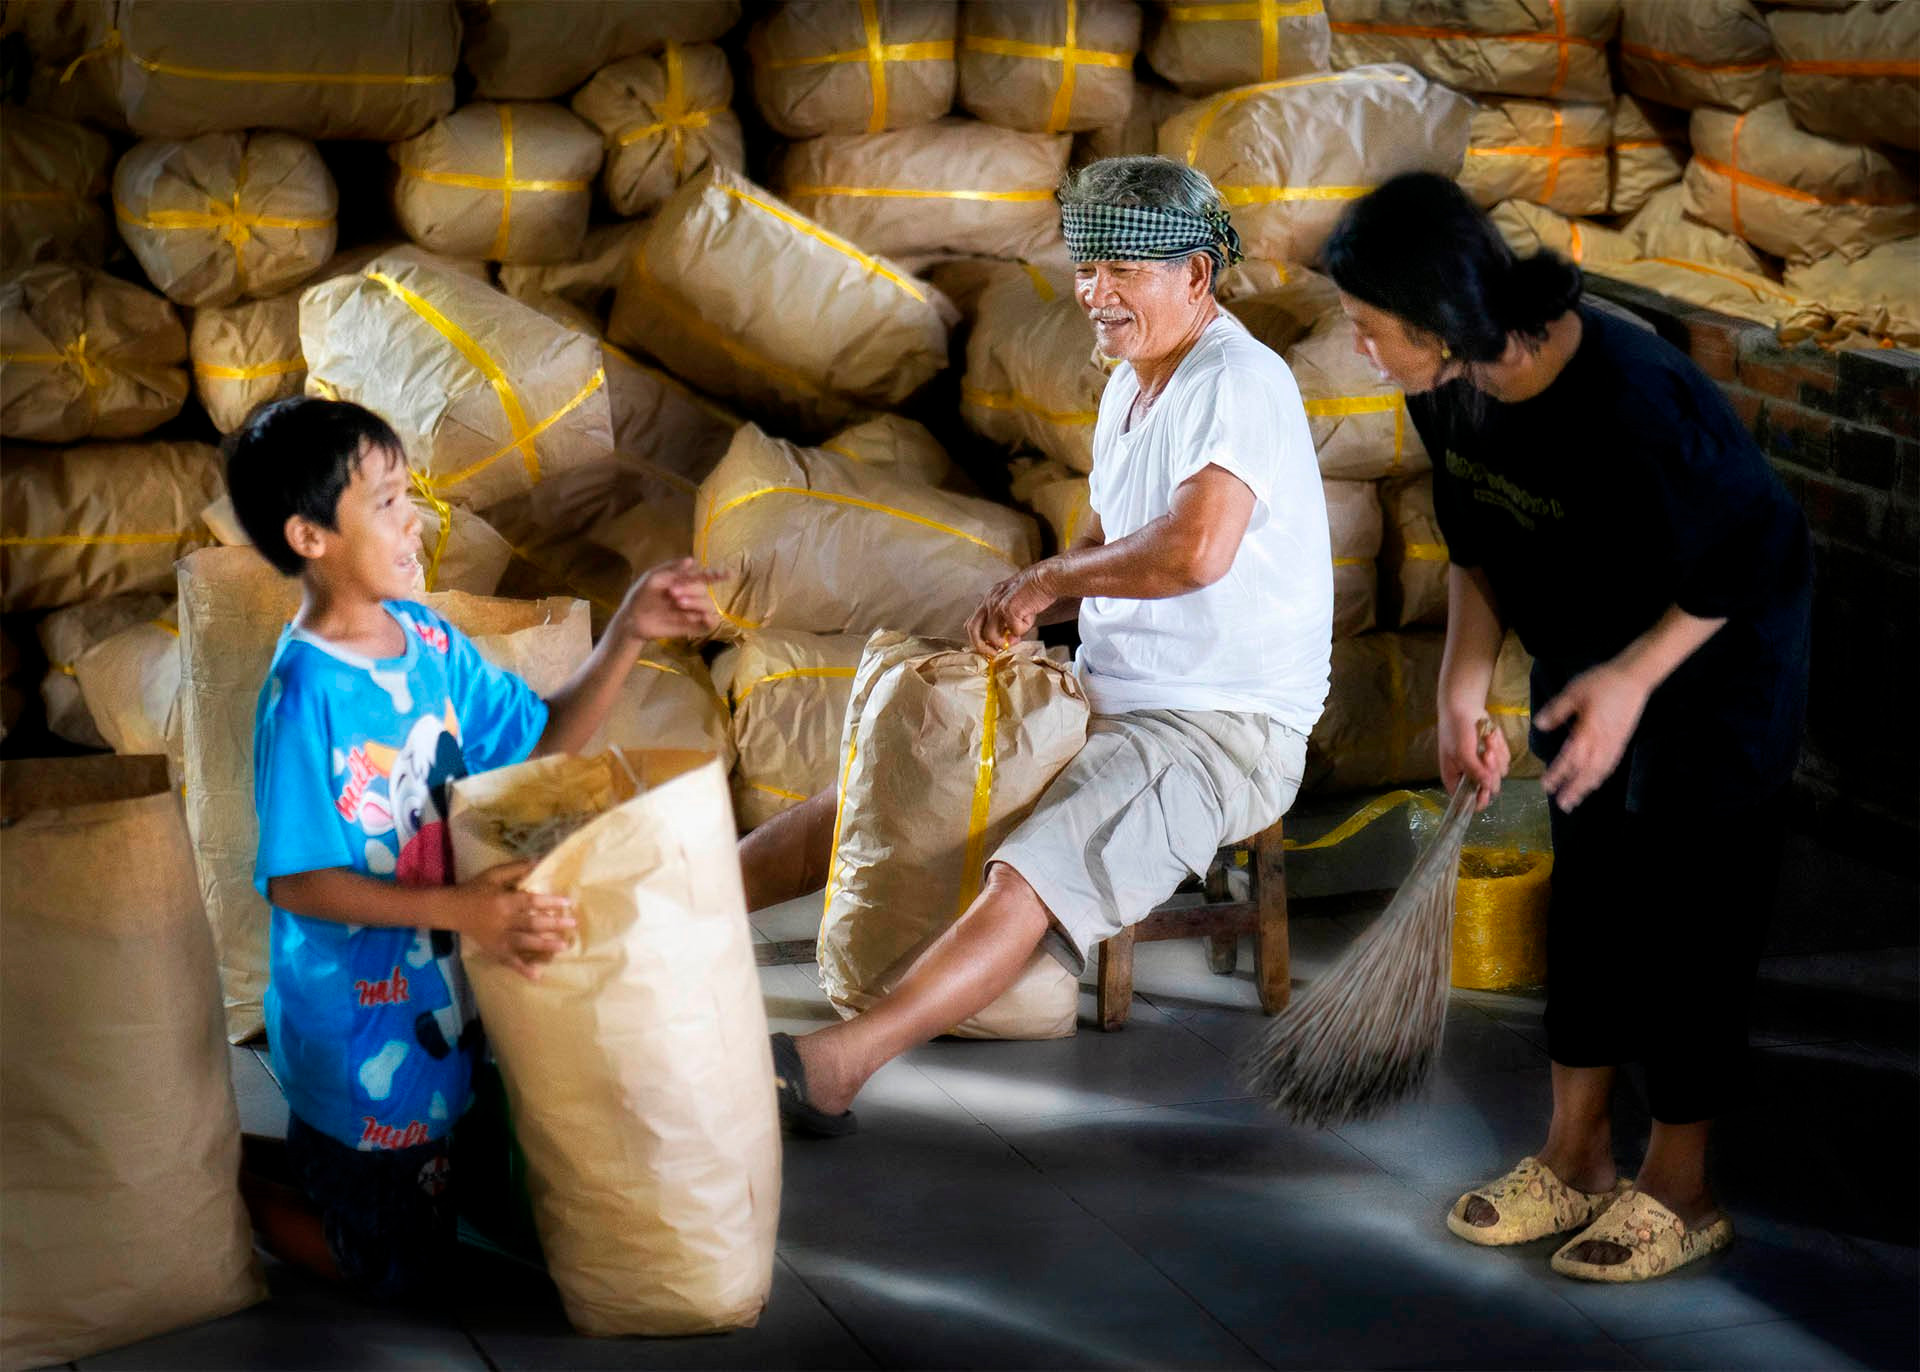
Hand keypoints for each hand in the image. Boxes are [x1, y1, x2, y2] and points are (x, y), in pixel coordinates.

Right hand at [453, 860, 575, 981]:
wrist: (452, 910)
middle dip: (553, 924)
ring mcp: (498, 938)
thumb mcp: (493, 874)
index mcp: (504, 901)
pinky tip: (537, 975)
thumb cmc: (476, 889)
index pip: (530, 902)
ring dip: (544, 946)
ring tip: (563, 946)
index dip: (549, 902)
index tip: (567, 903)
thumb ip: (515, 869)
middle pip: (531, 923)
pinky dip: (522, 969)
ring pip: (524, 943)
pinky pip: (509, 961)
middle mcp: (502, 921)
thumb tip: (538, 861)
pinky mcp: (494, 950)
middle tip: (572, 924)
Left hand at [615, 556, 724, 640]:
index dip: (717, 574)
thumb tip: (692, 561)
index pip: (704, 577)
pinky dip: (708, 619)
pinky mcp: (692, 627)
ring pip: (708, 605)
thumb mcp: (652, 577)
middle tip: (672, 593)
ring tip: (678, 604)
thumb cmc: (640, 596)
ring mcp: (692, 612)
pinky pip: (709, 623)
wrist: (632, 619)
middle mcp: (691, 596)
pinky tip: (699, 617)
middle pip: (704, 590)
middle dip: (691, 589)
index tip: (727, 574)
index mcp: (684, 582)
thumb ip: (672, 569)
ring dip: (695, 602)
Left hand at [966, 565, 1056, 655]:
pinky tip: (1030, 618)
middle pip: (972, 629)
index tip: (989, 647)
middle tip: (994, 654)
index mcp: (989, 598)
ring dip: (1003, 641)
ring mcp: (997, 605)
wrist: (1046, 577)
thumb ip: (1008, 622)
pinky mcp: (1009, 609)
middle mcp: (989, 601)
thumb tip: (1009, 642)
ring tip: (1017, 637)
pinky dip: (1023, 629)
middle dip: (981, 646)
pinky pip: (1013, 630)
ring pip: (990, 635)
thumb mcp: (1015, 604)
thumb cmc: (1034, 590)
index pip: (973, 621)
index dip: (978, 637)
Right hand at [1438, 709, 1508, 812]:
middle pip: (1489, 786)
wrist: (1464, 707)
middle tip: (1486, 753)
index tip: (1486, 790)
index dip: (1479, 799)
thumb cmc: (1456, 731)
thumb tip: (1489, 788)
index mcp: (1455, 779)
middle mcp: (1470, 776)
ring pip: (1500, 772)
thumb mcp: (1462, 752)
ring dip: (1496, 754)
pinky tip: (1490, 735)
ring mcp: (1484, 767)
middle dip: (1490, 768)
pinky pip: (1506, 759)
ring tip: (1486, 739)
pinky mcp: (1496, 756)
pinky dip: (1501, 746)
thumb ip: (1475, 771)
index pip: (1468, 801)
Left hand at [1534, 662, 1648, 811]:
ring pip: (1599, 771)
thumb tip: (1539, 725)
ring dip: (1587, 787)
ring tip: (1576, 799)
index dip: (1558, 774)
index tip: (1546, 785)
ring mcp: (1614, 744)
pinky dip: (1601, 777)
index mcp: (1588, 732)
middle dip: (1573, 788)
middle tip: (1562, 804)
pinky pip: (1610, 765)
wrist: (1634, 678)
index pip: (1570, 758)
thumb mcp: (1574, 692)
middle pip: (1586, 772)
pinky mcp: (1622, 742)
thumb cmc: (1602, 683)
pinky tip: (1595, 782)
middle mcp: (1602, 743)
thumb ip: (1557, 710)